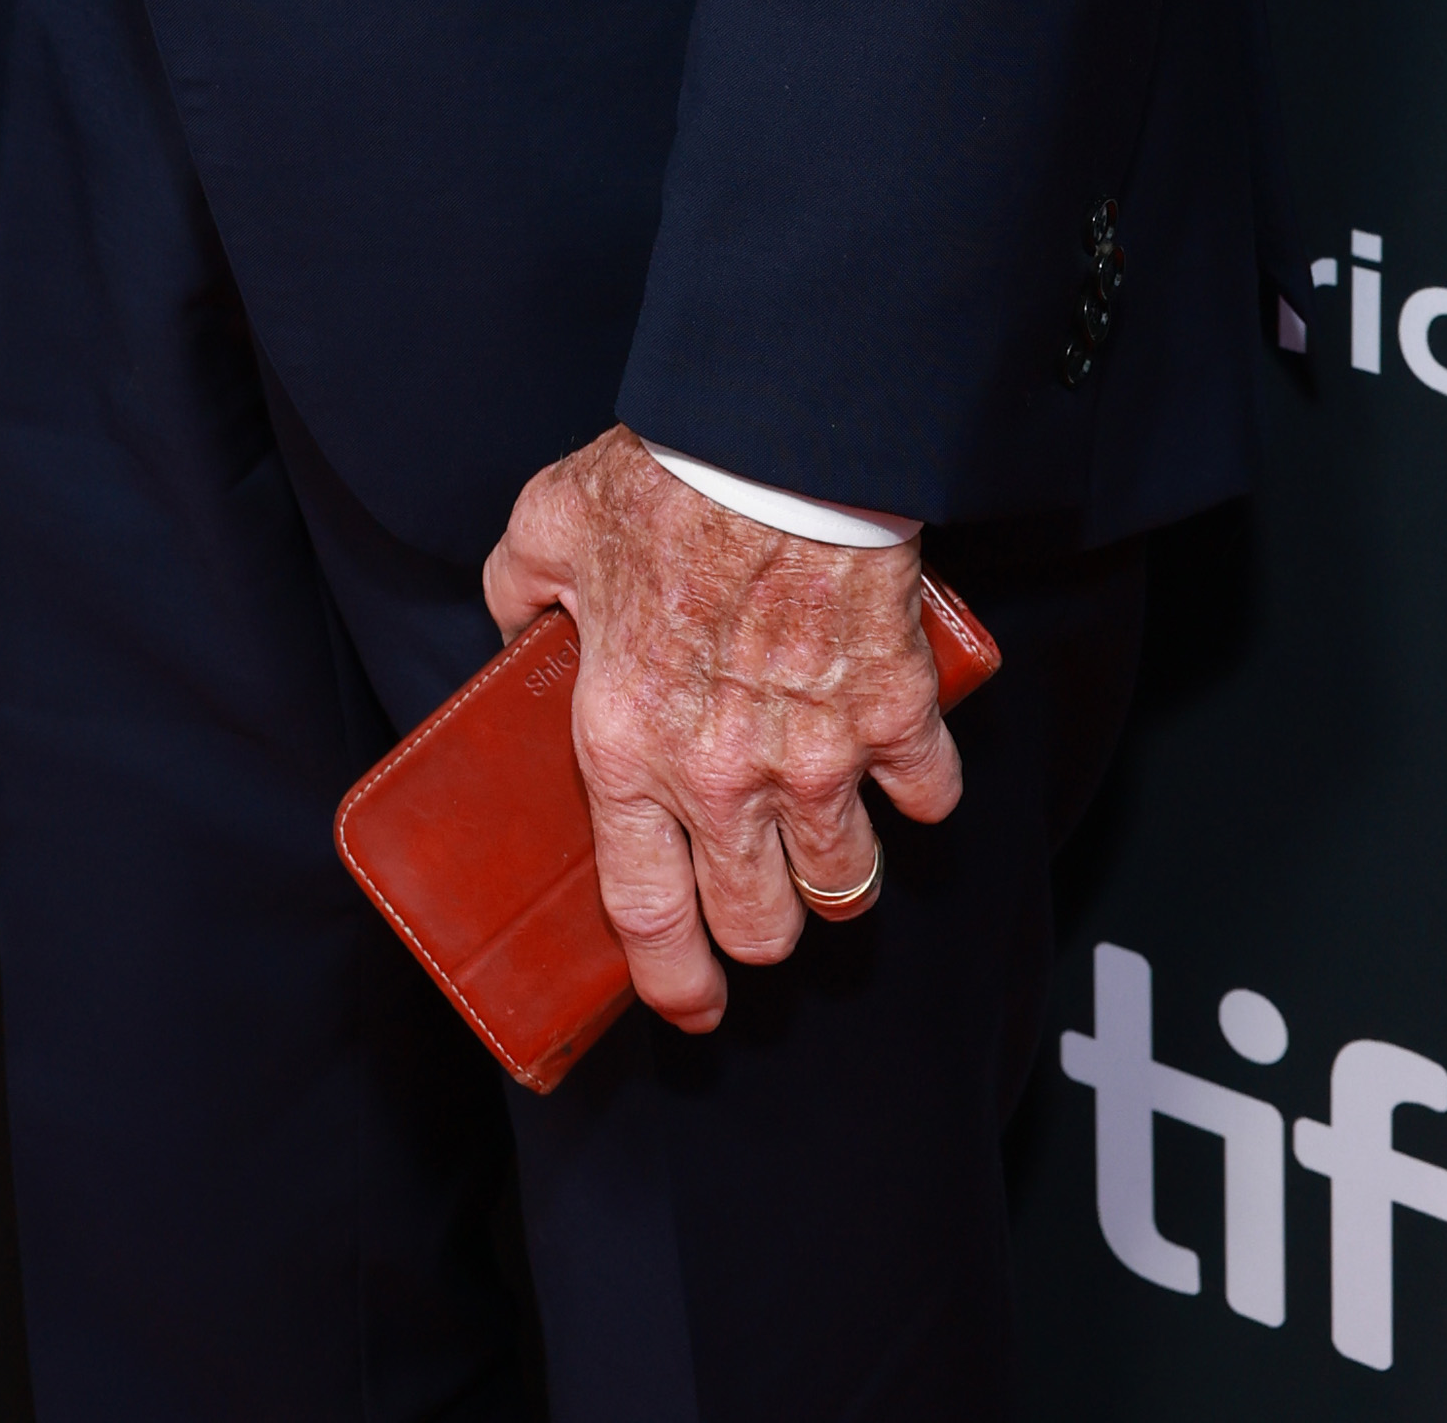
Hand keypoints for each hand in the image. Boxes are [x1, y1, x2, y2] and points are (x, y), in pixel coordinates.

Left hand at [481, 424, 959, 1033]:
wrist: (775, 442)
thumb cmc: (660, 483)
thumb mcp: (545, 530)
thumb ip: (520, 592)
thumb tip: (515, 624)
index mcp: (627, 744)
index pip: (645, 914)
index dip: (669, 981)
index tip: (688, 1004)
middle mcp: (724, 776)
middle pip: (762, 925)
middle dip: (761, 931)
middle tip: (755, 905)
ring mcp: (821, 756)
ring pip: (849, 884)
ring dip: (839, 876)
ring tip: (824, 843)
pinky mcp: (897, 716)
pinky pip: (931, 799)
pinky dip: (922, 794)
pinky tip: (901, 770)